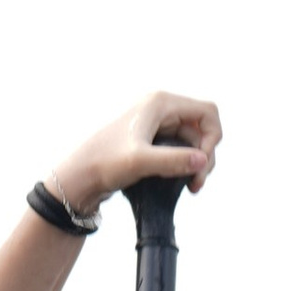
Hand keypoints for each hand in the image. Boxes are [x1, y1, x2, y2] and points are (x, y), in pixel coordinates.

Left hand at [47, 90, 221, 213]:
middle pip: (203, 129)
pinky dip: (186, 166)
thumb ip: (173, 160)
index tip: (201, 163)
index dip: (212, 138)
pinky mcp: (153, 143)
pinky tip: (182, 183)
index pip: (207, 112)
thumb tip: (202, 160)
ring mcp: (158, 126)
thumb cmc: (103, 163)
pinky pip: (181, 151)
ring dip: (197, 164)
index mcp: (160, 103)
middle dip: (205, 156)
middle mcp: (161, 110)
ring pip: (193, 142)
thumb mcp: (139, 161)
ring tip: (191, 187)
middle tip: (197, 183)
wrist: (79, 178)